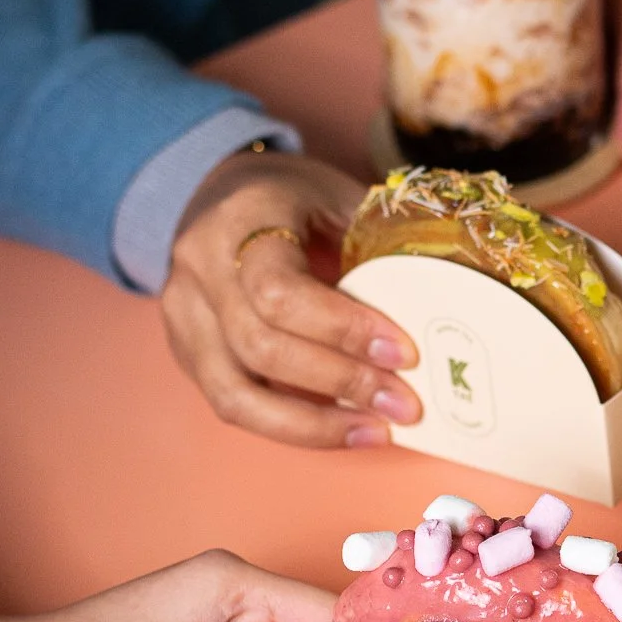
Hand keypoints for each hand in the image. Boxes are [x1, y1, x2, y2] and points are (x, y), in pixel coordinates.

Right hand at [163, 151, 419, 447]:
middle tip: (404, 404)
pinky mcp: (185, 351)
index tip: (404, 353)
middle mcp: (197, 268)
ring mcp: (182, 314)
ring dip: (313, 424)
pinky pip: (233, 404)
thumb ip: (378, 250)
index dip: (344, 330)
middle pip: (259, 347)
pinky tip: (342, 428)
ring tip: (375, 430)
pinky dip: (291, 426)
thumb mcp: (340, 199)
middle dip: (340, 382)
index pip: (280, 291)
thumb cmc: (295, 198)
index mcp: (239, 218)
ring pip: (235, 395)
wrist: (225, 191)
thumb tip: (439, 320)